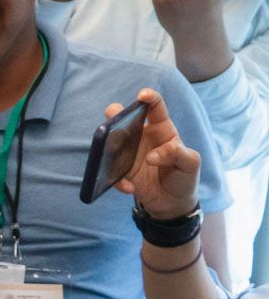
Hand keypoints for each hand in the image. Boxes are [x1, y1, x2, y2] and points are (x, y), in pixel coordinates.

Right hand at [111, 88, 200, 219]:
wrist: (173, 203)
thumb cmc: (184, 177)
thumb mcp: (191, 164)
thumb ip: (178, 154)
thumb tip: (151, 156)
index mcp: (161, 129)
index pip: (155, 107)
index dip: (149, 97)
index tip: (143, 96)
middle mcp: (141, 137)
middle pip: (123, 117)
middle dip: (115, 113)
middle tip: (114, 118)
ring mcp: (128, 153)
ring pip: (110, 141)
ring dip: (108, 146)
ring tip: (113, 155)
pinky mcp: (120, 171)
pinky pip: (112, 171)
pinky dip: (119, 180)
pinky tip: (130, 188)